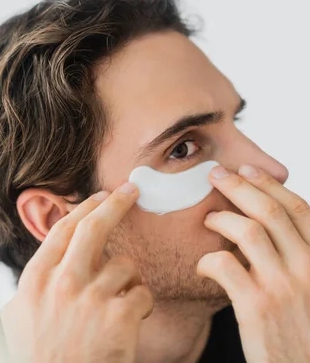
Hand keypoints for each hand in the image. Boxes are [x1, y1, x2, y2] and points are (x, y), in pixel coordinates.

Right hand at [0, 183, 152, 362]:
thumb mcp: (17, 316)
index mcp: (36, 279)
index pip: (63, 229)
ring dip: (127, 282)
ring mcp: (92, 298)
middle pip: (94, 228)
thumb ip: (30, 285)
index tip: (99, 195)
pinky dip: (140, 305)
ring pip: (125, 266)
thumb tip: (44, 261)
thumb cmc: (37, 357)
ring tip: (117, 304)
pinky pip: (142, 294)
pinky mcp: (120, 318)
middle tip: (131, 190)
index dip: (84, 207)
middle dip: (116, 203)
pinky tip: (129, 322)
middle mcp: (63, 282)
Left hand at [198, 164, 309, 362]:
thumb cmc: (301, 332)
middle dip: (239, 186)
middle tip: (214, 174)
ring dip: (221, 218)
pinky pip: (224, 264)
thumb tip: (265, 229)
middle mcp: (308, 268)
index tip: (247, 170)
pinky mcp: (257, 306)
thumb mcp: (308, 289)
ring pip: (247, 230)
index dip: (269, 185)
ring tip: (208, 220)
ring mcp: (283, 286)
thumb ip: (294, 259)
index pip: (299, 209)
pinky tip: (203, 266)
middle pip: (271, 211)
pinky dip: (207, 259)